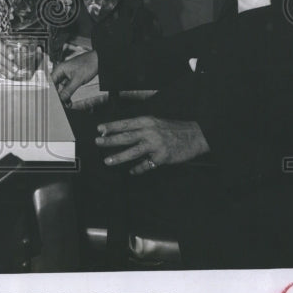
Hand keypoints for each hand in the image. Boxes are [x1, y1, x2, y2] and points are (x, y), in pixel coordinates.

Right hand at [51, 50, 98, 105]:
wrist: (98, 61)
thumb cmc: (88, 64)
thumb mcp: (78, 79)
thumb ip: (68, 90)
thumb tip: (61, 98)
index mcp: (59, 69)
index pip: (50, 83)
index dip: (51, 92)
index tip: (54, 101)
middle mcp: (60, 72)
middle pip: (55, 86)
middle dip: (57, 96)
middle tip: (61, 105)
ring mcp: (65, 76)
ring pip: (61, 88)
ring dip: (63, 97)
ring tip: (66, 105)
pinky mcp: (70, 79)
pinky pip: (66, 88)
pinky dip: (68, 94)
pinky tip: (69, 101)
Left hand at [95, 116, 209, 174]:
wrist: (194, 136)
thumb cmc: (172, 129)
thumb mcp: (156, 123)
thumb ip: (140, 128)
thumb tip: (122, 133)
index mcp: (147, 121)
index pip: (126, 123)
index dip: (112, 126)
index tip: (99, 129)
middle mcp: (150, 132)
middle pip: (126, 136)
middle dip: (110, 140)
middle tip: (98, 142)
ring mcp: (156, 145)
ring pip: (133, 151)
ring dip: (119, 157)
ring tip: (107, 161)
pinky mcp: (162, 157)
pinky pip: (146, 165)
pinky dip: (138, 169)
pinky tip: (132, 171)